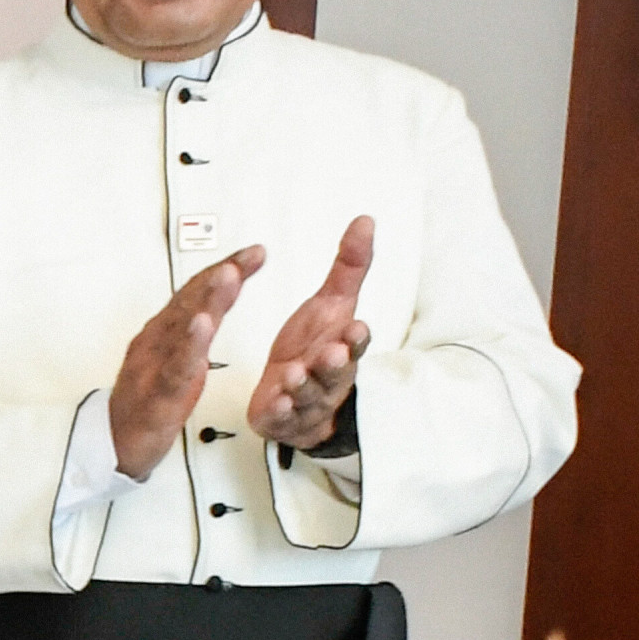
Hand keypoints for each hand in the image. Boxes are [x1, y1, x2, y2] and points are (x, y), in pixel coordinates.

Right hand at [106, 251, 259, 480]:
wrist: (115, 444)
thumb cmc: (146, 402)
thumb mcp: (176, 359)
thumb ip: (193, 331)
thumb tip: (215, 301)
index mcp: (162, 333)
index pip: (196, 292)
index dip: (226, 269)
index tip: (254, 254)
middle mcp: (156, 341)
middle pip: (191, 300)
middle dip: (222, 274)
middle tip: (248, 256)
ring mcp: (154, 366)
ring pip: (182, 327)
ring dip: (207, 298)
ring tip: (229, 276)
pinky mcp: (157, 394)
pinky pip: (176, 367)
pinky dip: (190, 345)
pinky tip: (202, 327)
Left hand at [248, 215, 372, 450]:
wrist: (295, 394)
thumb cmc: (313, 348)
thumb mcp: (332, 304)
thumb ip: (349, 266)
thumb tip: (364, 221)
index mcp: (342, 347)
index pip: (355, 342)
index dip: (356, 337)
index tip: (355, 327)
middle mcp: (328, 376)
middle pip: (335, 371)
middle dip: (334, 363)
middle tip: (330, 353)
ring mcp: (306, 399)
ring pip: (307, 394)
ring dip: (302, 385)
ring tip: (293, 374)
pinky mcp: (282, 418)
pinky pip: (281, 418)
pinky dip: (278, 411)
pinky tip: (273, 402)